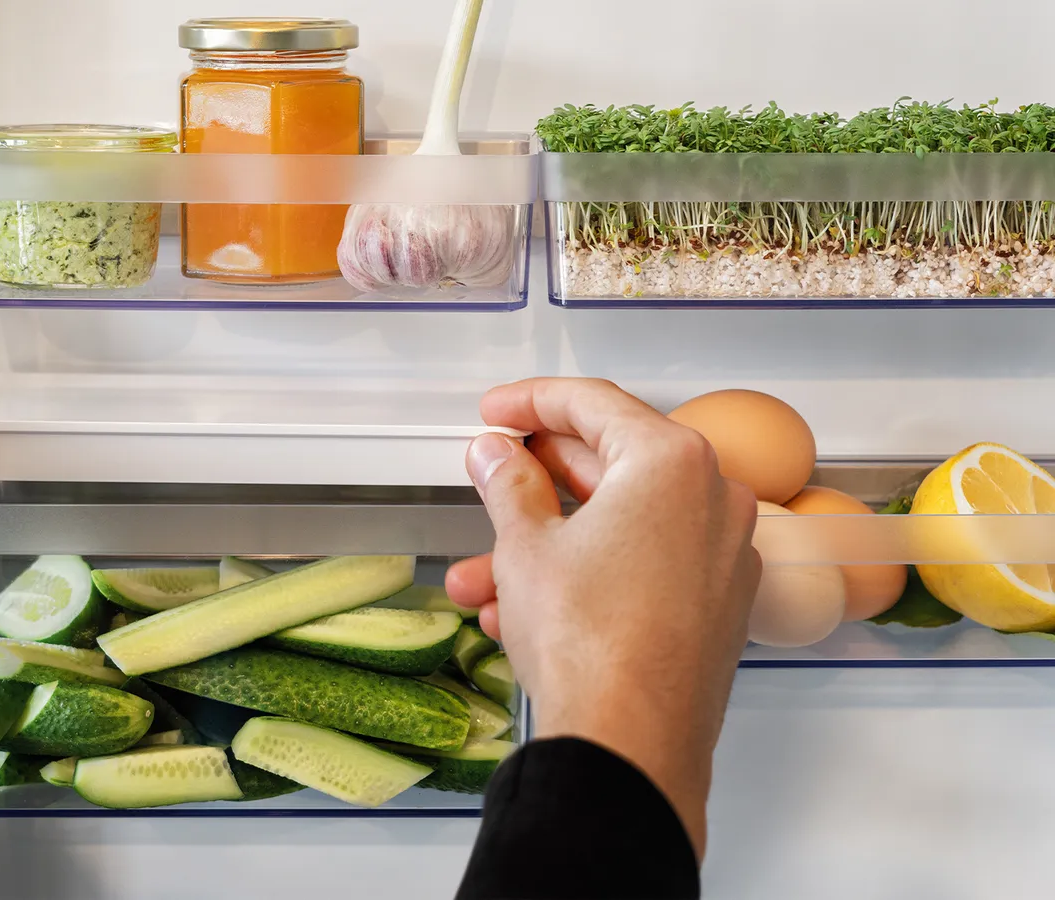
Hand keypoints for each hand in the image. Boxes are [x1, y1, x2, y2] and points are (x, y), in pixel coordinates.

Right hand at [446, 378, 760, 859]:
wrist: (632, 748)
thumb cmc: (592, 645)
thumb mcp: (526, 546)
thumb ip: (508, 483)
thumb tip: (495, 455)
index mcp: (672, 462)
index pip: (593, 403)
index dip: (530, 401)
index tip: (495, 411)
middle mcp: (712, 499)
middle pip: (610, 464)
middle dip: (534, 481)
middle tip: (490, 475)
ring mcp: (721, 555)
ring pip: (616, 527)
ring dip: (545, 545)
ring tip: (480, 577)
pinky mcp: (715, 605)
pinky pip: (641, 566)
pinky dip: (586, 574)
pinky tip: (523, 608)